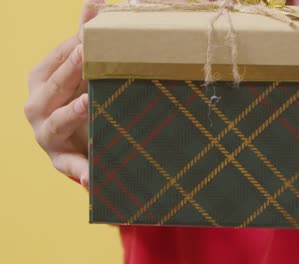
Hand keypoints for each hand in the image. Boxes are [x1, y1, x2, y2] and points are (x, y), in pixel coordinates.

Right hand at [24, 0, 102, 186]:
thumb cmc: (75, 98)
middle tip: (86, 53)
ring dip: (71, 113)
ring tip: (88, 104)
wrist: (72, 140)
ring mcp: (45, 134)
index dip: (73, 44)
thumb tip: (95, 2)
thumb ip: (83, 38)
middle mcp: (36, 106)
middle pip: (53, 85)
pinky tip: (93, 178)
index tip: (90, 32)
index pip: (56, 58)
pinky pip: (71, 166)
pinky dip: (81, 171)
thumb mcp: (77, 70)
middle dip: (70, 69)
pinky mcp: (60, 160)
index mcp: (40, 80)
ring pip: (57, 121)